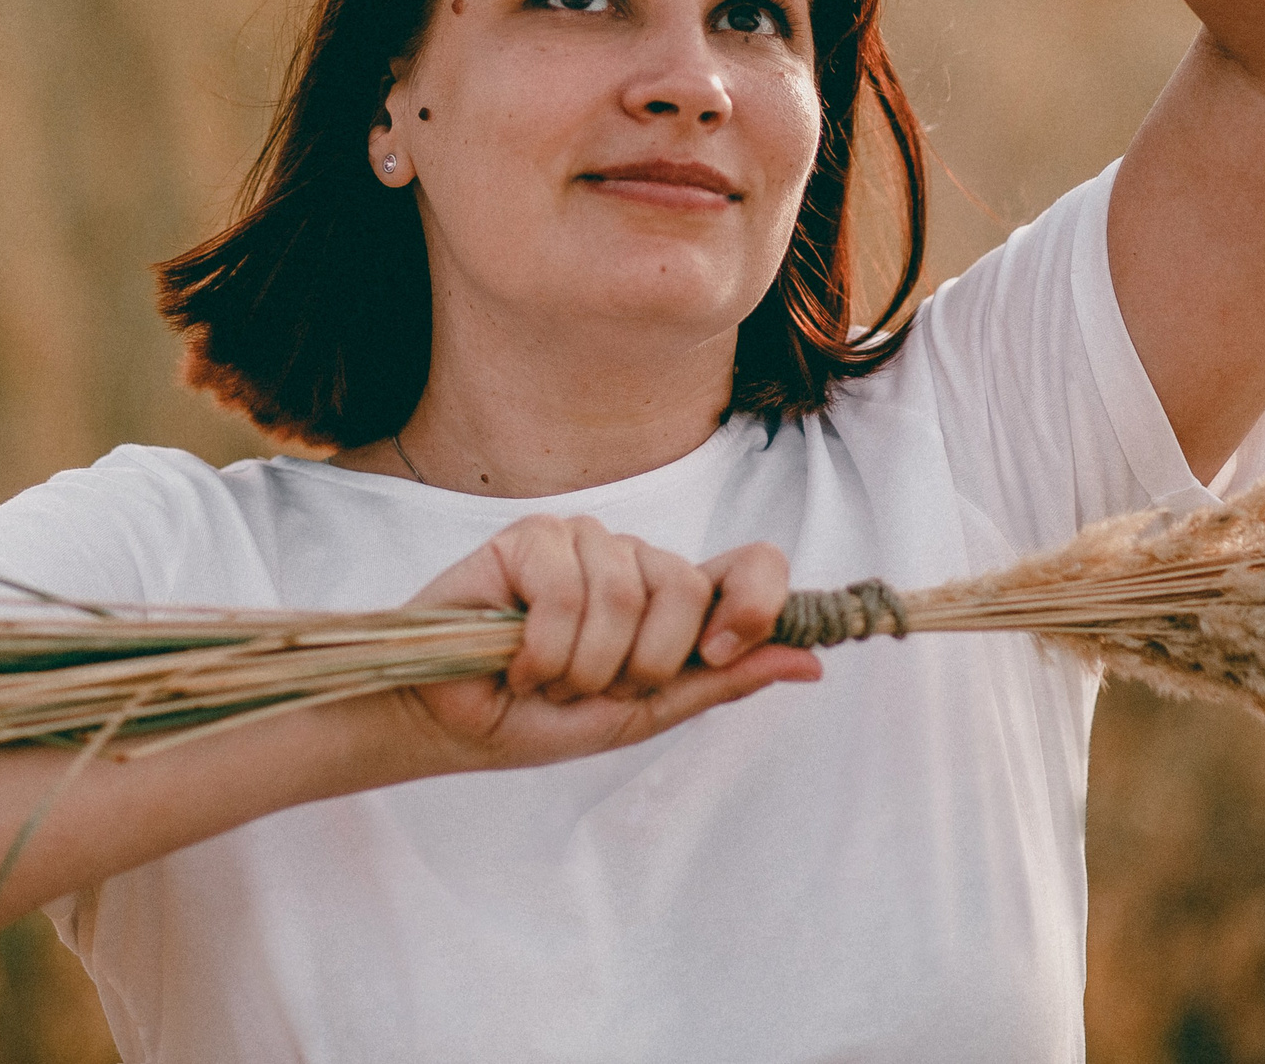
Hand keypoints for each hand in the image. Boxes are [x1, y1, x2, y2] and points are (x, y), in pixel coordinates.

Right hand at [377, 515, 818, 775]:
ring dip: (582, 665)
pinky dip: (543, 650)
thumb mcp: (646, 712)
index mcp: (673, 598)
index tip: (719, 654)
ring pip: (624, 593)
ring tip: (546, 678)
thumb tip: (811, 662)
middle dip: (640, 664)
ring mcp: (583, 540)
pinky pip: (565, 589)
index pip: (752, 563)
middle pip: (683, 586)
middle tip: (591, 687)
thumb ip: (721, 681)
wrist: (453, 727)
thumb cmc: (542, 719)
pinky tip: (517, 663)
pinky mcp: (530, 537)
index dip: (754, 602)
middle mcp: (634, 559)